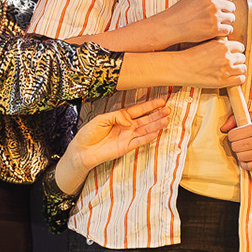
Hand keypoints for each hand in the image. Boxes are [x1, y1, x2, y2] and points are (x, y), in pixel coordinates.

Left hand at [54, 98, 168, 192]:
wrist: (82, 150)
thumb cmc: (89, 133)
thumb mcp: (101, 119)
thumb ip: (117, 116)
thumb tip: (130, 120)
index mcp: (120, 118)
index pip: (138, 110)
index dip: (150, 106)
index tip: (161, 101)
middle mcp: (126, 126)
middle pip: (145, 119)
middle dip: (157, 115)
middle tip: (168, 110)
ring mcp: (127, 137)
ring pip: (145, 130)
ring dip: (156, 125)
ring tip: (166, 120)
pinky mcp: (126, 147)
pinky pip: (139, 141)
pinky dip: (148, 137)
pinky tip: (156, 132)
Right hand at [156, 0, 235, 47]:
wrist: (172, 25)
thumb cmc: (185, 9)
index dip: (223, 3)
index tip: (215, 9)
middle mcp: (212, 1)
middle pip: (232, 7)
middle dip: (225, 13)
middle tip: (214, 18)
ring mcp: (214, 15)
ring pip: (231, 19)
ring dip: (225, 22)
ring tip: (213, 24)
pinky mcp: (214, 28)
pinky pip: (229, 30)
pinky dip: (224, 31)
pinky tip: (215, 31)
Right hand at [175, 38, 246, 87]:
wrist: (181, 67)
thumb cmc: (191, 55)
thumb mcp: (207, 43)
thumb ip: (220, 44)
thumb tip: (228, 44)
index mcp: (223, 45)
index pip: (240, 47)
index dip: (237, 51)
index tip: (234, 54)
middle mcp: (226, 57)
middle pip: (242, 58)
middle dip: (238, 60)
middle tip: (232, 63)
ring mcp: (226, 69)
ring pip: (243, 68)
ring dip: (239, 69)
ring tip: (234, 70)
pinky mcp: (223, 81)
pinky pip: (240, 79)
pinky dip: (239, 78)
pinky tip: (234, 77)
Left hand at [221, 108, 251, 171]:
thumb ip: (238, 120)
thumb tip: (223, 128)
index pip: (233, 135)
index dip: (232, 136)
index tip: (236, 136)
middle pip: (236, 146)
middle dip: (235, 145)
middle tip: (240, 144)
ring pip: (242, 157)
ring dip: (240, 155)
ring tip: (245, 151)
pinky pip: (250, 166)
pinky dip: (246, 164)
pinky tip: (249, 159)